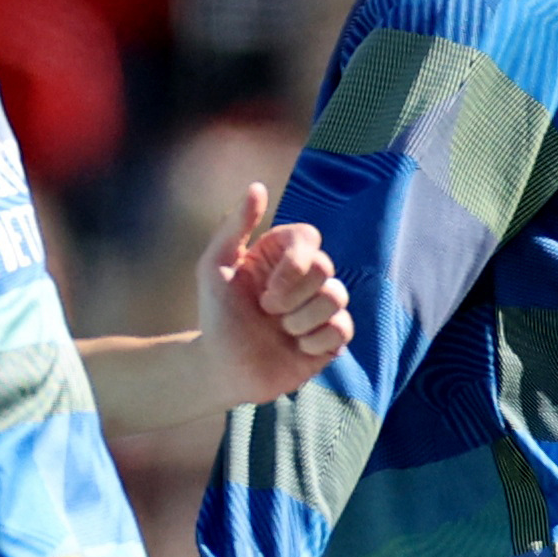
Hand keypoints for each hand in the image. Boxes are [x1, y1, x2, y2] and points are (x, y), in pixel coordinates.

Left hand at [195, 181, 351, 409]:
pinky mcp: (329, 339)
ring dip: (302, 320)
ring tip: (281, 332)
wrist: (222, 369)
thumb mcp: (214, 267)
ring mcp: (319, 309)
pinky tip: (296, 349)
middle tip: (267, 312)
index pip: (310, 237)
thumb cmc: (216, 317)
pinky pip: (343, 329)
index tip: (265, 289)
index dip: (295, 263)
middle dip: (294, 296)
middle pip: (326, 267)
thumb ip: (234, 226)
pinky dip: (316, 341)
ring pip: (337, 297)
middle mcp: (303, 279)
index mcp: (280, 256)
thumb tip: (258, 187)